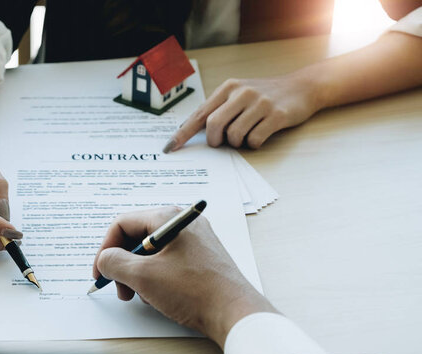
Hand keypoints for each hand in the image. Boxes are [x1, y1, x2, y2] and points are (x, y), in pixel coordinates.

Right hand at [93, 207, 276, 346]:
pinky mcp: (200, 257)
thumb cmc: (194, 291)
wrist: (234, 312)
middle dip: (122, 265)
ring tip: (140, 296)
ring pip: (151, 252)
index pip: (123, 224)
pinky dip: (156, 277)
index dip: (106, 249)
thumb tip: (105, 260)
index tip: (100, 272)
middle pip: (137, 237)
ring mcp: (193, 240)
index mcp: (168, 218)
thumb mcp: (143, 276)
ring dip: (138, 274)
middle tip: (119, 289)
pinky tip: (159, 297)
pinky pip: (167, 261)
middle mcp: (182, 223)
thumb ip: (115, 263)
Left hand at [163, 72, 320, 151]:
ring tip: (247, 134)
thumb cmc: (264, 95)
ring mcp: (260, 103)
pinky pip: (254, 140)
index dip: (183, 133)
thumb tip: (193, 131)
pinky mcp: (276, 115)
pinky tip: (260, 135)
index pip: (199, 114)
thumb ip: (219, 109)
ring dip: (238, 142)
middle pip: (213, 125)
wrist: (302, 87)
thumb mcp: (239, 94)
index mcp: (228, 88)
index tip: (170, 147)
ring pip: (234, 136)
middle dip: (215, 140)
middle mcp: (242, 93)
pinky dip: (254, 144)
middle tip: (222, 142)